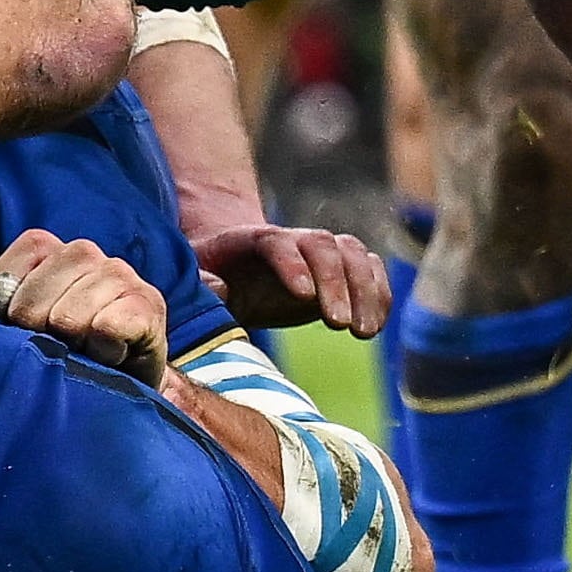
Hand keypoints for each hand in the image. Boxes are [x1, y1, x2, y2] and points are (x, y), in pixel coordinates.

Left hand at [0, 229, 170, 383]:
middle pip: (35, 298)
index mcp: (44, 250)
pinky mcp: (148, 305)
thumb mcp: (4, 335)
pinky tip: (105, 357)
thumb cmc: (53, 352)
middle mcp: (82, 252)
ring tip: (79, 355)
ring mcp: (118, 274)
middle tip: (51, 351)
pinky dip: (102, 349)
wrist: (117, 384)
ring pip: (70, 316)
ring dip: (68, 348)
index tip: (13, 333)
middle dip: (33, 336)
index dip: (2, 311)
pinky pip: (110, 326)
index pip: (10, 270)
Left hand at [191, 222, 389, 337]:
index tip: (304, 297)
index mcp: (251, 238)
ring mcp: (320, 253)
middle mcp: (293, 239)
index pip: (277, 242)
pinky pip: (370, 271)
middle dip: (335, 283)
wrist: (233, 269)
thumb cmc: (209, 275)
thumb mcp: (192, 277)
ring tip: (363, 333)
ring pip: (354, 255)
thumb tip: (221, 289)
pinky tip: (376, 326)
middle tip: (340, 325)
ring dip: (365, 291)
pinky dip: (379, 295)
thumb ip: (203, 282)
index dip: (293, 265)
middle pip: (322, 246)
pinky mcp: (341, 271)